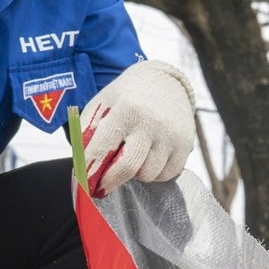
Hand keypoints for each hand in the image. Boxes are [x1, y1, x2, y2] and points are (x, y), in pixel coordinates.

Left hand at [80, 60, 194, 196]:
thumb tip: (82, 166)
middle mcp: (151, 123)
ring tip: (132, 159)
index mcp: (125, 109)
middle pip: (127, 168)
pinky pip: (166, 175)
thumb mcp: (102, 104)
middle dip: (110, 182)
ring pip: (148, 175)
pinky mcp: (185, 145)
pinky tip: (149, 159)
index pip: (102, 148)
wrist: (165, 81)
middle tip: (102, 186)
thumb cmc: (126, 96)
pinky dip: (154, 173)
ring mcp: (171, 135)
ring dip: (135, 174)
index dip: (89, 170)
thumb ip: (88, 132)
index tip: (84, 183)